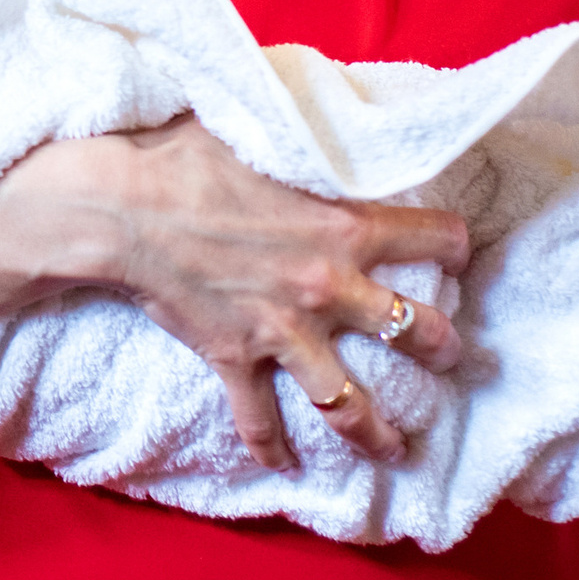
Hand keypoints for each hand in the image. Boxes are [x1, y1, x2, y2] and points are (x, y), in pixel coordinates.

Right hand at [97, 120, 469, 471]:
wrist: (121, 208)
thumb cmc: (184, 156)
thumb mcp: (262, 129)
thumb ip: (307, 135)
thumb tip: (331, 110)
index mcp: (343, 224)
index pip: (434, 236)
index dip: (454, 244)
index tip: (457, 251)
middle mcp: (326, 285)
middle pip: (414, 332)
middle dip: (442, 348)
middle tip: (451, 357)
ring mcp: (283, 331)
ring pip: (349, 401)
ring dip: (379, 432)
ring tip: (397, 449)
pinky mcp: (236, 359)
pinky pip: (259, 420)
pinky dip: (271, 449)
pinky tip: (285, 468)